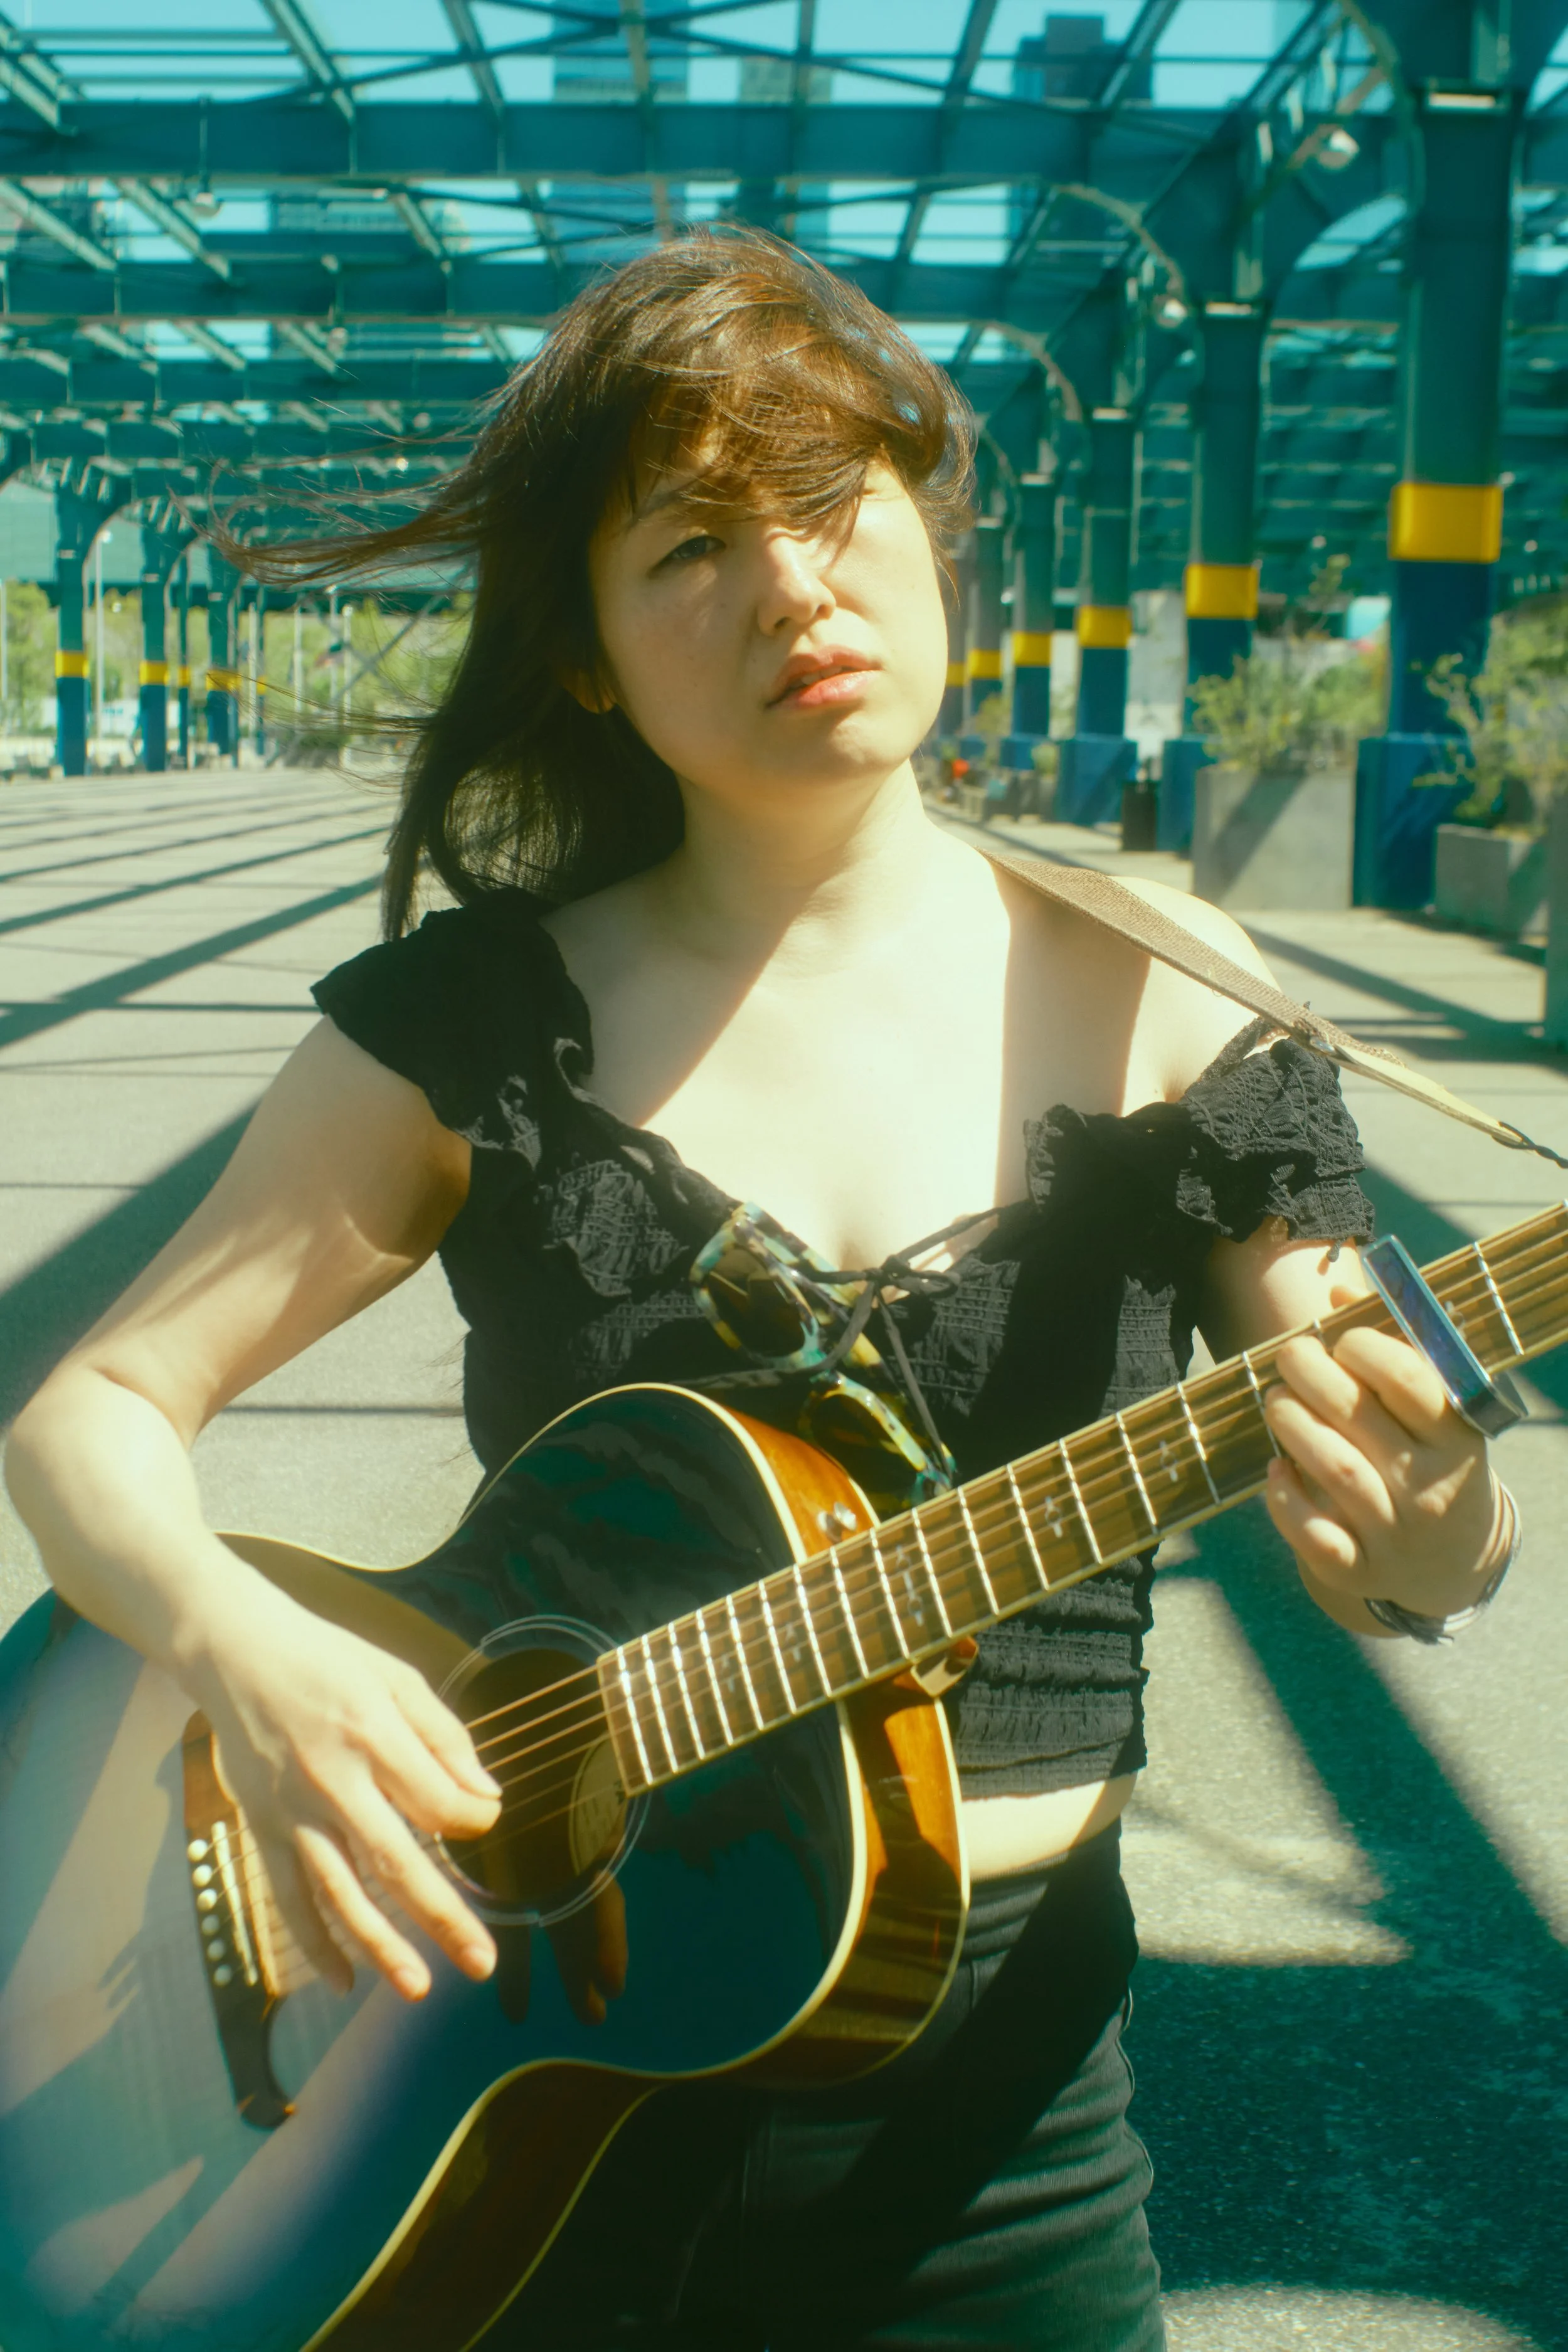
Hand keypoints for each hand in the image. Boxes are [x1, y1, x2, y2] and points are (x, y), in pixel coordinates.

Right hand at [182, 1576, 501, 2001]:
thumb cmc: (327, 1659)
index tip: (487, 1824)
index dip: (474, 1821)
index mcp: (373, 1733)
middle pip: (396, 1862)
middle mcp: (332, 1778)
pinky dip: (315, 1941)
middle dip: (443, 1917)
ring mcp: (292, 1809)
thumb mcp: (397, 1677)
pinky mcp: (262, 1827)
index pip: (438, 1801)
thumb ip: (445, 1737)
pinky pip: (290, 1897)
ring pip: (341, 1892)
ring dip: (381, 1946)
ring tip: (418, 1988)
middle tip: (482, 1962)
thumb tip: (488, 1797)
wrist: (235, 1650)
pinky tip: (344, 1979)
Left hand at [1261, 1282, 1504, 1627]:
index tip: (1338, 1340)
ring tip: (1276, 1401)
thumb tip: (1335, 1290)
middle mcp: (1432, 1488)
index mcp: (1458, 1437)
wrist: (1451, 1564)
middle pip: (1360, 1419)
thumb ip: (1391, 1348)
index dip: (1362, 1347)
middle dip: (1310, 1376)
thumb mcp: (1433, 1411)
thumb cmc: (1432, 1462)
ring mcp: (1398, 1535)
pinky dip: (1286, 1503)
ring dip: (1293, 1426)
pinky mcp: (1363, 1572)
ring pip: (1337, 1472)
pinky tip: (1275, 1469)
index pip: (1409, 1380)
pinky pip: (1318, 1540)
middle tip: (1288, 1357)